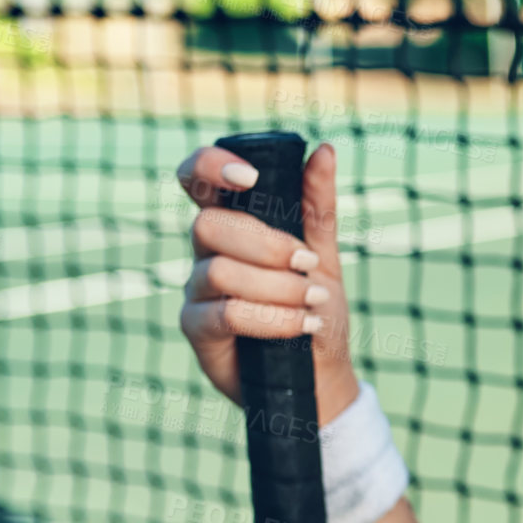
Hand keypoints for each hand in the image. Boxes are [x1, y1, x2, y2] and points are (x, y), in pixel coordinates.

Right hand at [175, 141, 360, 425]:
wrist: (321, 372)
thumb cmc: (317, 308)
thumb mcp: (326, 253)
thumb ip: (318, 206)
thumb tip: (325, 150)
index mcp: (234, 226)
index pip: (198, 181)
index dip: (209, 167)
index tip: (249, 176)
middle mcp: (207, 253)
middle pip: (208, 225)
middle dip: (265, 243)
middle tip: (308, 262)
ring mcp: (197, 291)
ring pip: (219, 271)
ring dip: (277, 286)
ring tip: (313, 301)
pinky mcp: (197, 329)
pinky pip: (225, 313)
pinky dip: (271, 317)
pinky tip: (303, 324)